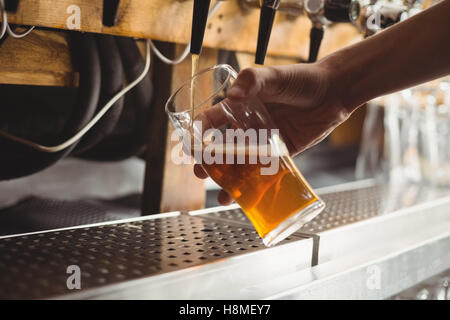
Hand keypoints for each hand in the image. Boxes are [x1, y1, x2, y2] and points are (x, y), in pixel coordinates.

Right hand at [194, 61, 351, 204]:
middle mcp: (250, 125)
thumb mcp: (274, 76)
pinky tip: (245, 196)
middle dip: (209, 161)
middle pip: (223, 147)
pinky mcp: (281, 154)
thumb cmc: (302, 79)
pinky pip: (264, 171)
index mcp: (242, 106)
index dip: (199, 133)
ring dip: (229, 179)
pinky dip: (254, 184)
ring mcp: (264, 141)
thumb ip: (252, 81)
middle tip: (200, 173)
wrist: (334, 91)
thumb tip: (233, 95)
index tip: (189, 147)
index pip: (213, 120)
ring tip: (221, 193)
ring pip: (241, 163)